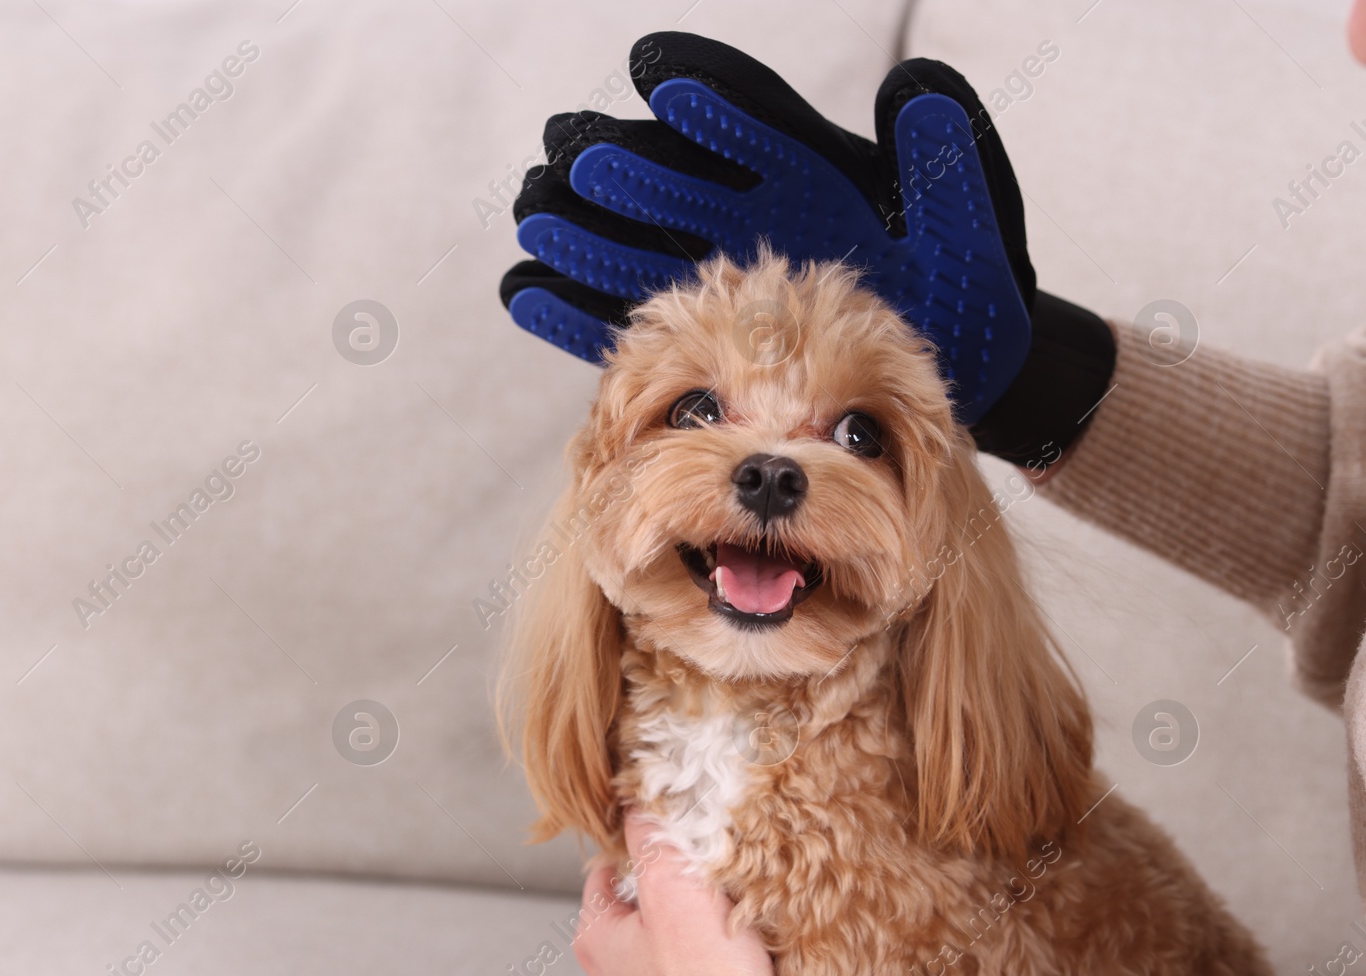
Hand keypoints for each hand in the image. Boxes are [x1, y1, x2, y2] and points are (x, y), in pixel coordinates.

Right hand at [499, 32, 1115, 465]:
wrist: (967, 370)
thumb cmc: (973, 291)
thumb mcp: (968, 219)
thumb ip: (942, 157)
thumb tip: (916, 83)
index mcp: (812, 175)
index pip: (753, 122)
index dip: (711, 99)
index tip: (662, 76)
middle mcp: (754, 217)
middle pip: (674, 180)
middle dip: (623, 166)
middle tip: (569, 153)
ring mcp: (722, 277)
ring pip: (640, 243)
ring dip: (587, 231)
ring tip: (536, 213)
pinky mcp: (703, 337)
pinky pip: (630, 318)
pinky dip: (580, 310)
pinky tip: (530, 294)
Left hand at [573, 812, 775, 975]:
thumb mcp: (673, 888)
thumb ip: (652, 841)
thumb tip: (636, 805)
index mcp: (597, 941)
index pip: (602, 878)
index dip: (632, 852)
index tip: (657, 840)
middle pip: (630, 918)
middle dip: (662, 898)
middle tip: (696, 883)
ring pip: (655, 957)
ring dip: (681, 940)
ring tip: (716, 928)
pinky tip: (724, 970)